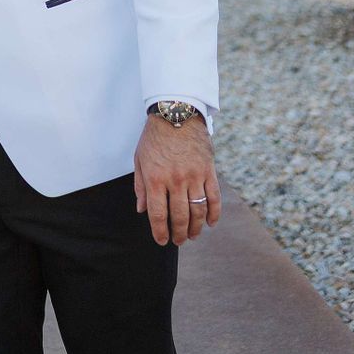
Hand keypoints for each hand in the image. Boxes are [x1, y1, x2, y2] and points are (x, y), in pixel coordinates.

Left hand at [134, 115, 220, 245]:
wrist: (176, 112)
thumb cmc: (154, 137)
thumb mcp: (139, 159)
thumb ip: (140, 186)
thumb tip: (142, 210)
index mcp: (155, 178)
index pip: (158, 214)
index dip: (160, 232)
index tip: (162, 240)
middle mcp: (175, 180)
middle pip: (180, 217)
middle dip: (179, 234)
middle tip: (179, 241)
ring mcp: (194, 176)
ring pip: (198, 211)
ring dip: (196, 228)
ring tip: (193, 235)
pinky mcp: (208, 170)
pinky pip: (214, 197)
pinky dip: (214, 214)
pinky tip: (210, 223)